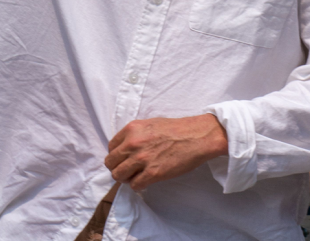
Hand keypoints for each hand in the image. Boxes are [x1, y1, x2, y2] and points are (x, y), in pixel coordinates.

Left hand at [104, 114, 228, 191]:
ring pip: (119, 176)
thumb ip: (135, 135)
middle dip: (118, 168)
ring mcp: (142, 159)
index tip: (125, 158)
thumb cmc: (177, 129)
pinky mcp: (153, 173)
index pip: (111, 147)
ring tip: (136, 176)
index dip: (117, 155)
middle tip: (129, 170)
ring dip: (126, 178)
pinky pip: (134, 185)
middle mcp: (133, 143)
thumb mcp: (151, 124)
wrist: (197, 136)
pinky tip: (146, 180)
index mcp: (132, 129)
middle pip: (111, 163)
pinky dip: (138, 185)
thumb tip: (125, 148)